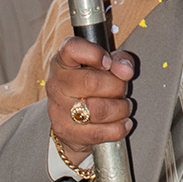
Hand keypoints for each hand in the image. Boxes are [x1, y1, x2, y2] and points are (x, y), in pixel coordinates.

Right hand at [46, 38, 135, 164]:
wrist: (71, 122)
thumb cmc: (91, 87)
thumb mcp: (105, 66)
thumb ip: (119, 60)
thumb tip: (126, 69)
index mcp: (62, 61)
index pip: (72, 48)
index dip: (94, 53)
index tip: (108, 62)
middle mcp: (56, 84)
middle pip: (92, 82)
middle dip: (118, 86)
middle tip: (122, 89)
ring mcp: (58, 109)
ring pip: (99, 110)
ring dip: (121, 108)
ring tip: (123, 106)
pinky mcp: (66, 132)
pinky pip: (100, 133)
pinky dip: (119, 128)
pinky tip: (123, 123)